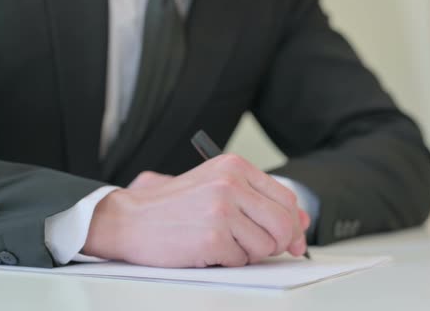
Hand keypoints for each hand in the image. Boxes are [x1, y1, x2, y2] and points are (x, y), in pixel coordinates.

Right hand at [83, 154, 309, 267]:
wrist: (128, 219)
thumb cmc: (171, 206)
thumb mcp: (216, 189)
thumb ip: (258, 201)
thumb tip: (301, 221)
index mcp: (234, 166)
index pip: (285, 197)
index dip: (294, 224)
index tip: (294, 240)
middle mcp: (231, 183)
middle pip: (283, 223)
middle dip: (277, 243)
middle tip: (257, 248)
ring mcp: (222, 210)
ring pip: (266, 246)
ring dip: (248, 253)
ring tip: (223, 243)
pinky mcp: (213, 237)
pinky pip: (242, 261)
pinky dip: (228, 261)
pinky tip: (207, 249)